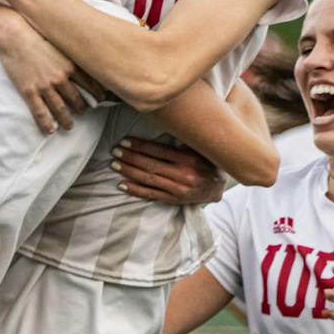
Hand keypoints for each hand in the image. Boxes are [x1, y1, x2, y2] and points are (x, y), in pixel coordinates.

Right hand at [0, 23, 103, 134]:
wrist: (14, 35)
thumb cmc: (37, 37)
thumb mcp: (60, 44)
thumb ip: (71, 56)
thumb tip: (84, 61)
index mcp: (70, 66)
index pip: (90, 84)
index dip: (97, 94)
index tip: (101, 99)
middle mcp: (60, 78)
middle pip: (76, 99)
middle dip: (82, 108)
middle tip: (84, 112)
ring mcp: (45, 86)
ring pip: (60, 108)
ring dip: (66, 120)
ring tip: (69, 126)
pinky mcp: (29, 91)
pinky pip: (40, 112)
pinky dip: (46, 123)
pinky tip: (50, 130)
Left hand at [111, 138, 225, 204]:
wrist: (218, 188)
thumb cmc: (208, 162)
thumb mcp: (201, 148)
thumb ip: (186, 140)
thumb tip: (170, 132)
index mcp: (188, 159)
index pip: (159, 151)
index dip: (140, 146)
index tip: (125, 142)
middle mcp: (182, 175)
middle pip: (151, 165)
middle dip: (130, 158)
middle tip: (115, 151)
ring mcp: (178, 189)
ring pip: (148, 180)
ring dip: (129, 172)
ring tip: (115, 164)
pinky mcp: (174, 200)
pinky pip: (151, 195)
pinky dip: (135, 190)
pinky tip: (122, 184)